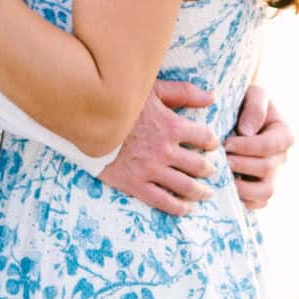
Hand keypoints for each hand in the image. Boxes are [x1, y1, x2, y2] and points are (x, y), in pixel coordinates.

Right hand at [100, 81, 217, 216]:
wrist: (86, 122)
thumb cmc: (120, 103)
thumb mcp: (152, 90)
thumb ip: (183, 92)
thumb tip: (211, 98)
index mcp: (172, 126)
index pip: (205, 138)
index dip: (212, 142)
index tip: (212, 145)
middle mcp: (165, 150)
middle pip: (199, 165)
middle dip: (209, 169)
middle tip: (212, 172)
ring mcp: (151, 170)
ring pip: (186, 186)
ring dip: (200, 191)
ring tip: (206, 193)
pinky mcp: (135, 184)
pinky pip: (163, 201)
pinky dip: (179, 208)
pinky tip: (187, 208)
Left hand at [222, 82, 293, 211]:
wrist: (236, 116)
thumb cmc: (244, 102)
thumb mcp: (253, 94)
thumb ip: (255, 106)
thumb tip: (247, 131)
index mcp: (283, 134)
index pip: (269, 146)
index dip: (247, 147)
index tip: (226, 143)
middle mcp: (281, 158)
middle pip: (266, 169)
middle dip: (241, 165)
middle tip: (219, 160)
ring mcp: (272, 176)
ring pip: (265, 192)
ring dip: (242, 188)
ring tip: (222, 178)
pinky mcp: (259, 190)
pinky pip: (256, 204)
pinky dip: (242, 201)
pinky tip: (223, 190)